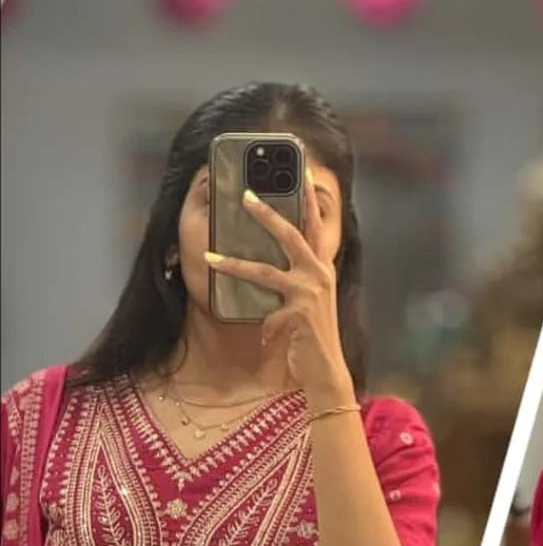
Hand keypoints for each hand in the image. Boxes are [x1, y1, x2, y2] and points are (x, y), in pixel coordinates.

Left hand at [204, 171, 355, 404]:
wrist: (329, 371)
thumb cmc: (315, 338)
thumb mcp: (309, 303)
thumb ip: (295, 282)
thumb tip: (270, 269)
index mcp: (323, 270)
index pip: (315, 227)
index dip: (309, 201)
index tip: (301, 174)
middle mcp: (320, 275)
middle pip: (290, 234)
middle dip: (266, 212)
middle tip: (244, 194)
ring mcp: (310, 293)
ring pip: (265, 271)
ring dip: (234, 264)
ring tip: (210, 258)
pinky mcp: (300, 313)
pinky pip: (269, 314)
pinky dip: (266, 328)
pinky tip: (267, 338)